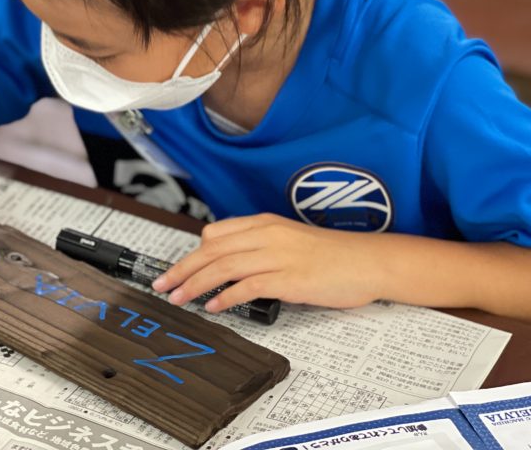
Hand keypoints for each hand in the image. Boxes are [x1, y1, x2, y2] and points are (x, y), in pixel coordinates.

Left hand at [151, 213, 387, 312]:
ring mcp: (278, 256)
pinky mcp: (290, 278)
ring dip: (195, 283)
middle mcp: (267, 235)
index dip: (191, 254)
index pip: (215, 234)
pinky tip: (213, 306)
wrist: (368, 261)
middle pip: (212, 250)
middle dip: (182, 268)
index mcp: (265, 224)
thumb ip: (258, 248)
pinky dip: (226, 296)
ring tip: (179, 298)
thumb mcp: (289, 241)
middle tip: (162, 285)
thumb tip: (228, 264)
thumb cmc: (332, 255)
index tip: (175, 270)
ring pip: (224, 266)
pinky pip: (248, 286)